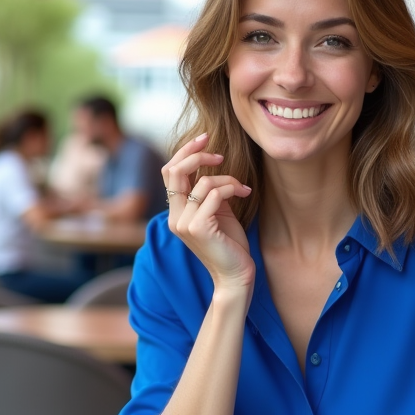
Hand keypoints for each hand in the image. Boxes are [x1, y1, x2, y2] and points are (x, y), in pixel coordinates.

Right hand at [163, 133, 253, 292]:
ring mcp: (184, 223)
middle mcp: (175, 217)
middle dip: (196, 154)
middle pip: (174, 171)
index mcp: (176, 212)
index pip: (170, 173)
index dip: (184, 152)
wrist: (235, 275)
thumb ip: (210, 192)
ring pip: (201, 182)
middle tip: (218, 153)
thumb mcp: (218, 212)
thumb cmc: (229, 245)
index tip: (204, 139)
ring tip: (242, 188)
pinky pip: (214, 194)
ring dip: (227, 179)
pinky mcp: (199, 228)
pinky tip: (245, 193)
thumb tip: (214, 168)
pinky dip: (232, 188)